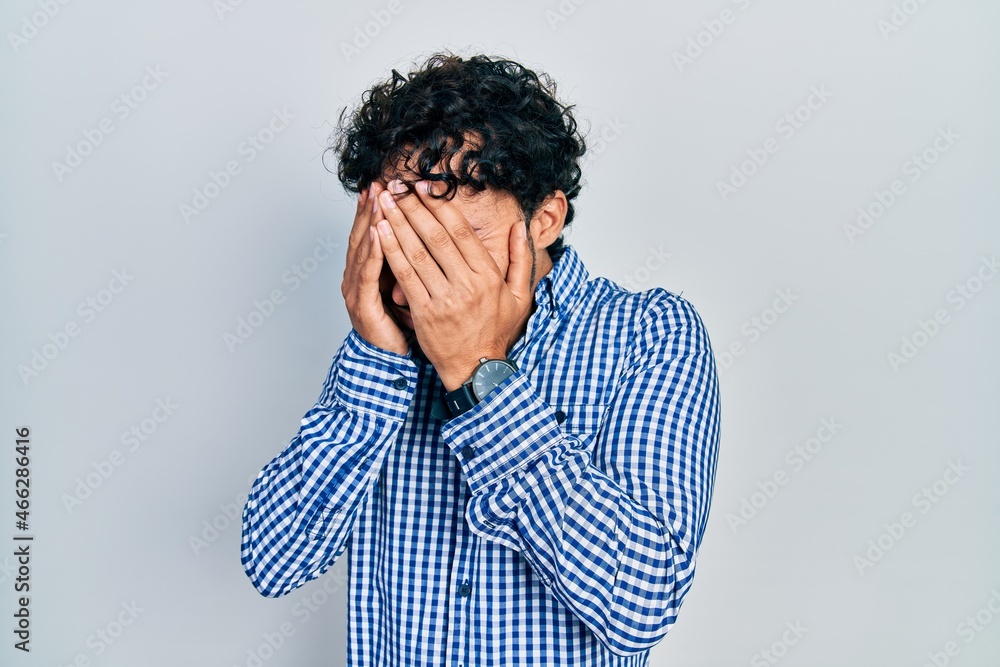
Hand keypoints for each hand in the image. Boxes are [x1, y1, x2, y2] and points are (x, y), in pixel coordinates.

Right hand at [341, 181, 409, 356]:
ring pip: (363, 250)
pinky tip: (379, 235)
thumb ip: (412, 263)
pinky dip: (372, 254)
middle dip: (373, 208)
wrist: (388, 362)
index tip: (390, 184)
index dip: (381, 209)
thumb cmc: (401, 326)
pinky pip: (368, 277)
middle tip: (381, 182)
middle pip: (365, 235)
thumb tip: (429, 237)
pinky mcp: (363, 307)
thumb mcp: (408, 288)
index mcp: (370, 272)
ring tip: (379, 199)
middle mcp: (359, 277)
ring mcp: (357, 291)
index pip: (375, 233)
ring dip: (371, 223)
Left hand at [374, 179, 533, 389]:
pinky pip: (404, 276)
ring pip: (416, 252)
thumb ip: (520, 259)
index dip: (440, 205)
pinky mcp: (424, 313)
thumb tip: (519, 227)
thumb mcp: (519, 295)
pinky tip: (380, 232)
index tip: (424, 186)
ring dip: (397, 222)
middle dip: (413, 206)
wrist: (477, 369)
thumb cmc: (496, 330)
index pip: (461, 231)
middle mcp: (467, 285)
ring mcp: (444, 299)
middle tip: (397, 184)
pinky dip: (391, 251)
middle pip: (435, 236)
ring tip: (383, 199)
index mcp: (489, 276)